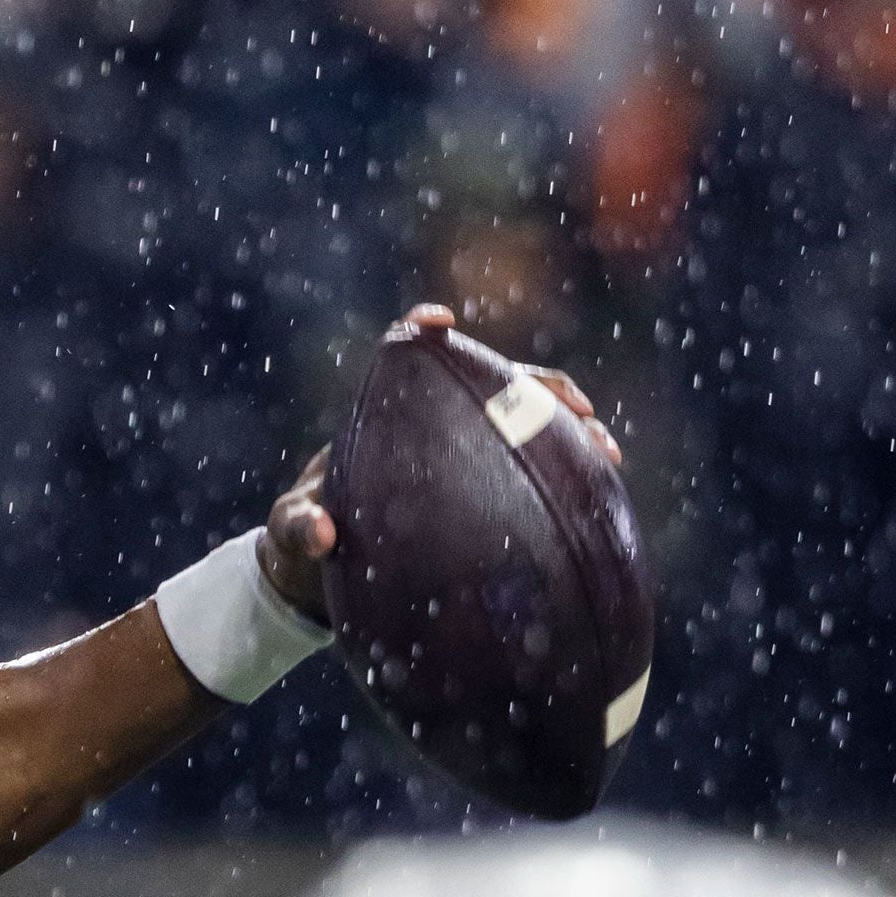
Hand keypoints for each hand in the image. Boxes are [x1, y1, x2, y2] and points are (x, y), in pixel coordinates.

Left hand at [254, 304, 622, 622]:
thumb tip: (322, 534)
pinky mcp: (485, 488)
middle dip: (541, 387)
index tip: (438, 321)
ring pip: (527, 426)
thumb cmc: (301, 541)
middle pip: (495, 384)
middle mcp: (433, 424)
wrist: (318, 575)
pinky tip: (602, 496)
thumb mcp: (290, 535)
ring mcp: (464, 454)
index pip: (407, 356)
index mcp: (382, 417)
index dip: (423, 330)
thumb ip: (298, 528)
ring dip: (571, 430)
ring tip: (605, 452)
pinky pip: (534, 473)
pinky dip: (570, 476)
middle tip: (577, 409)